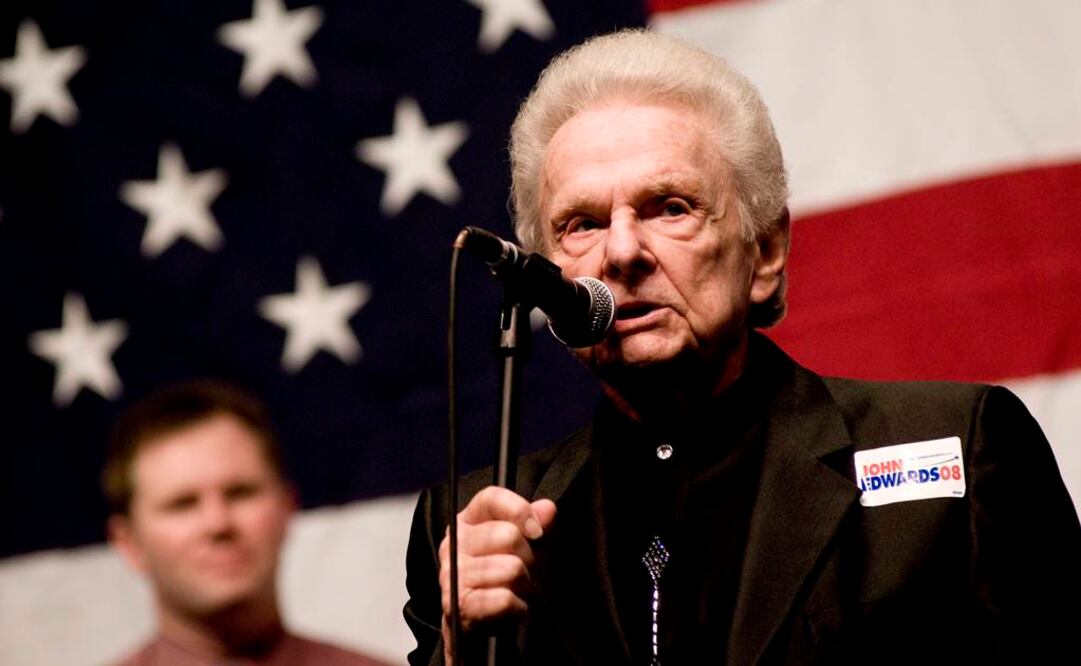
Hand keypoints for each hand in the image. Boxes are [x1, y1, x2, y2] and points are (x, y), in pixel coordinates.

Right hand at [438, 486, 556, 655]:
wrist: (472, 626)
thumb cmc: (496, 581)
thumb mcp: (518, 548)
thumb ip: (532, 525)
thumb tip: (547, 508)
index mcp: (467, 523)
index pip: (491, 498)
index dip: (519, 510)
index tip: (537, 531)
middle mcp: (454, 545)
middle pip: (508, 535)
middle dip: (528, 558)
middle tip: (521, 572)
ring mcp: (452, 576)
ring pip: (511, 569)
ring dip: (522, 586)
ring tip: (512, 591)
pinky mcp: (458, 606)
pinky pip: (504, 599)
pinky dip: (517, 608)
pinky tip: (509, 608)